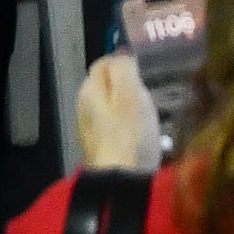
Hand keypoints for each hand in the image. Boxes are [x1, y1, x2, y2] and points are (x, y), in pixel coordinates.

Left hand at [71, 50, 167, 172]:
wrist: (120, 182)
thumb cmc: (129, 133)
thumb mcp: (131, 93)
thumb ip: (124, 67)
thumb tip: (121, 52)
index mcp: (89, 89)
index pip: (103, 62)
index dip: (124, 61)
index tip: (145, 71)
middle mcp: (82, 106)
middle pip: (106, 85)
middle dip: (126, 85)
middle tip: (150, 93)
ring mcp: (88, 129)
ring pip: (110, 106)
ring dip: (127, 107)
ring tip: (149, 115)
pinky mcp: (98, 148)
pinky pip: (113, 127)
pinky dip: (126, 126)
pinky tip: (140, 135)